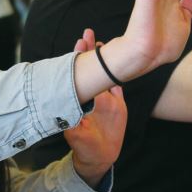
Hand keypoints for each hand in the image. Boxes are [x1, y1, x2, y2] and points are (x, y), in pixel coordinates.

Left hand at [66, 29, 126, 188]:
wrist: (99, 158)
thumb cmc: (85, 148)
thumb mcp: (78, 138)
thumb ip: (75, 128)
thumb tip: (70, 118)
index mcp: (83, 100)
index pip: (81, 74)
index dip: (79, 57)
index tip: (79, 42)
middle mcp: (95, 96)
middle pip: (93, 68)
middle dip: (90, 50)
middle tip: (88, 33)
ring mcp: (107, 100)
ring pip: (107, 74)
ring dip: (105, 58)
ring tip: (101, 41)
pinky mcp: (119, 106)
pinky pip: (119, 86)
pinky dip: (120, 74)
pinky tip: (121, 61)